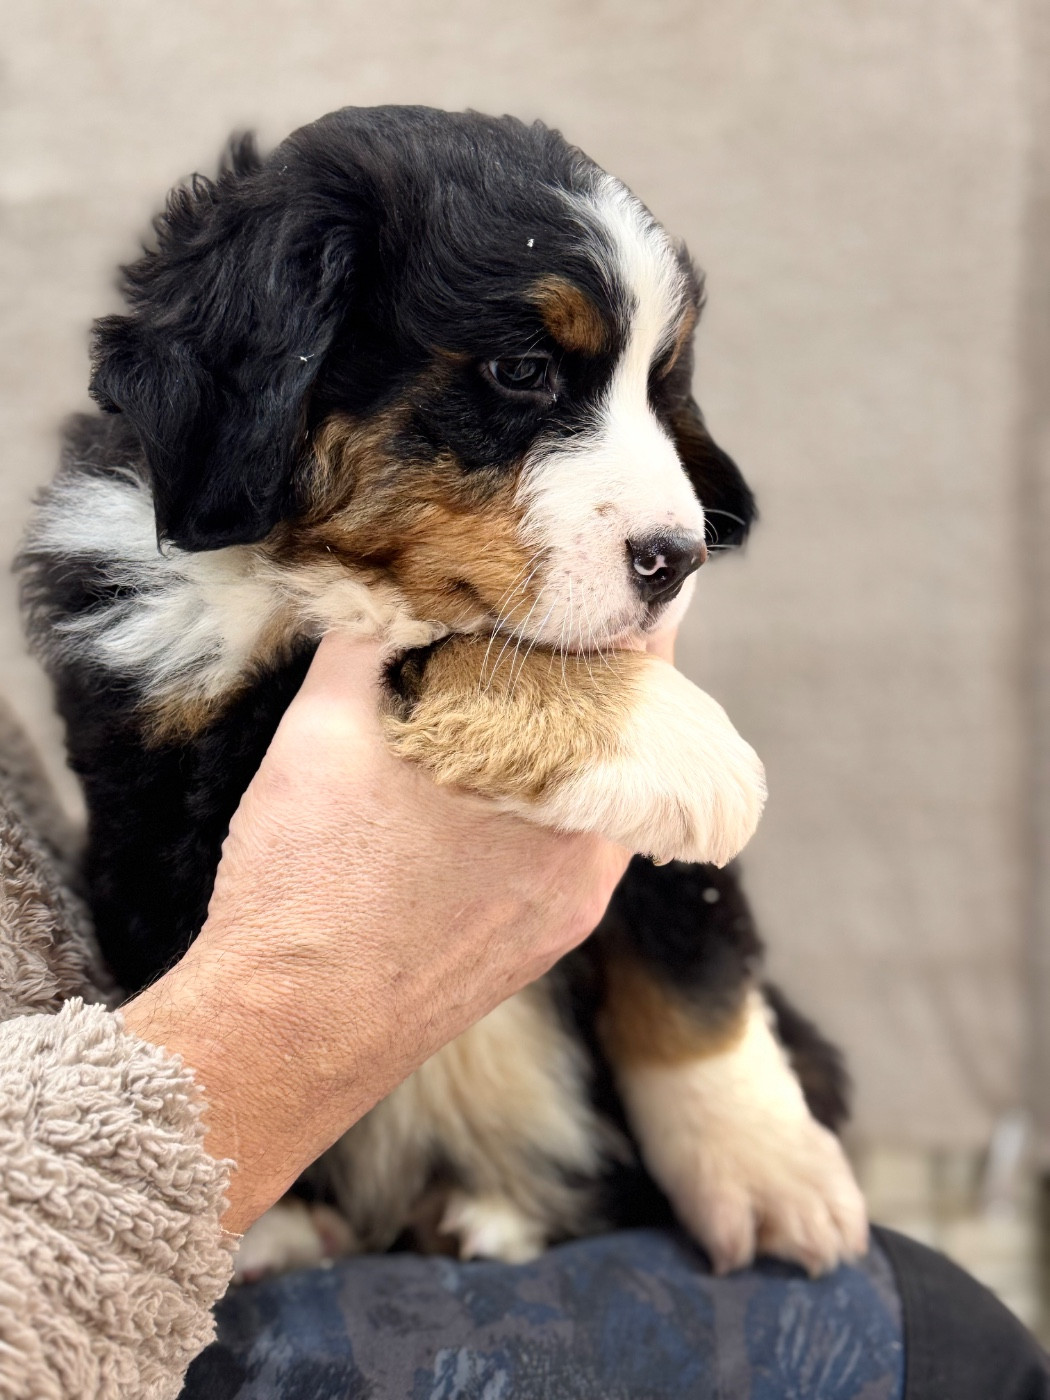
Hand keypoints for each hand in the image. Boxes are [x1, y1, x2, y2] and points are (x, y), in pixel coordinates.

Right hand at [123, 625, 672, 1232]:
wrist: (288, 1034)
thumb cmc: (302, 883)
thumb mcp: (320, 729)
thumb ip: (372, 642)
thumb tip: (395, 594)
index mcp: (555, 776)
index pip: (637, 671)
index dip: (626, 616)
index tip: (613, 580)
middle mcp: (590, 845)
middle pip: (630, 733)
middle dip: (597, 676)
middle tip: (557, 631)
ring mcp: (575, 904)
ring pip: (607, 793)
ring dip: (579, 743)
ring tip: (520, 703)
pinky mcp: (549, 943)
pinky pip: (580, 849)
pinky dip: (557, 804)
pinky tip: (495, 790)